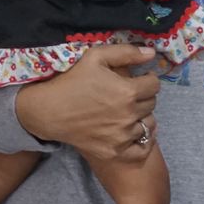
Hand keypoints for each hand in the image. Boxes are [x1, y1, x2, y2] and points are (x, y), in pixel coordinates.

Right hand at [15, 44, 161, 163]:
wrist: (49, 110)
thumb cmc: (72, 80)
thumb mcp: (96, 57)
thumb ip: (126, 52)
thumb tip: (151, 53)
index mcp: (127, 92)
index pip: (154, 85)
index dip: (147, 79)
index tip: (139, 79)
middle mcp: (128, 115)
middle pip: (151, 104)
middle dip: (144, 96)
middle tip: (130, 94)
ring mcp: (122, 136)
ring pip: (148, 124)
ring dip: (142, 116)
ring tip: (130, 111)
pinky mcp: (114, 151)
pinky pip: (142, 149)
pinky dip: (144, 141)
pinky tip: (137, 132)